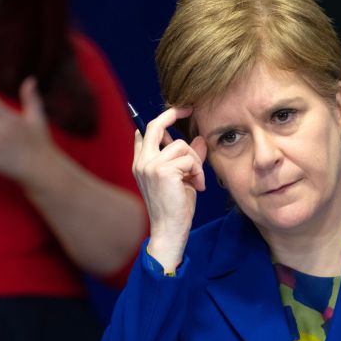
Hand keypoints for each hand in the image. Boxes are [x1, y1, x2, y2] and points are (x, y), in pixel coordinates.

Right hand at [132, 107, 207, 272]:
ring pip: (181, 145)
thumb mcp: (182, 179)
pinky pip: (189, 158)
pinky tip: (196, 186)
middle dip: (173, 113)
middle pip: (155, 126)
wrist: (169, 231)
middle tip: (188, 109)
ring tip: (196, 180)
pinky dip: (198, 171)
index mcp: (141, 163)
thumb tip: (199, 139)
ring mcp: (150, 166)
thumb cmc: (175, 208)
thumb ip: (187, 159)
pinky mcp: (162, 171)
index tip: (177, 111)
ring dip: (195, 162)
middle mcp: (142, 162)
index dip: (162, 119)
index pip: (145, 133)